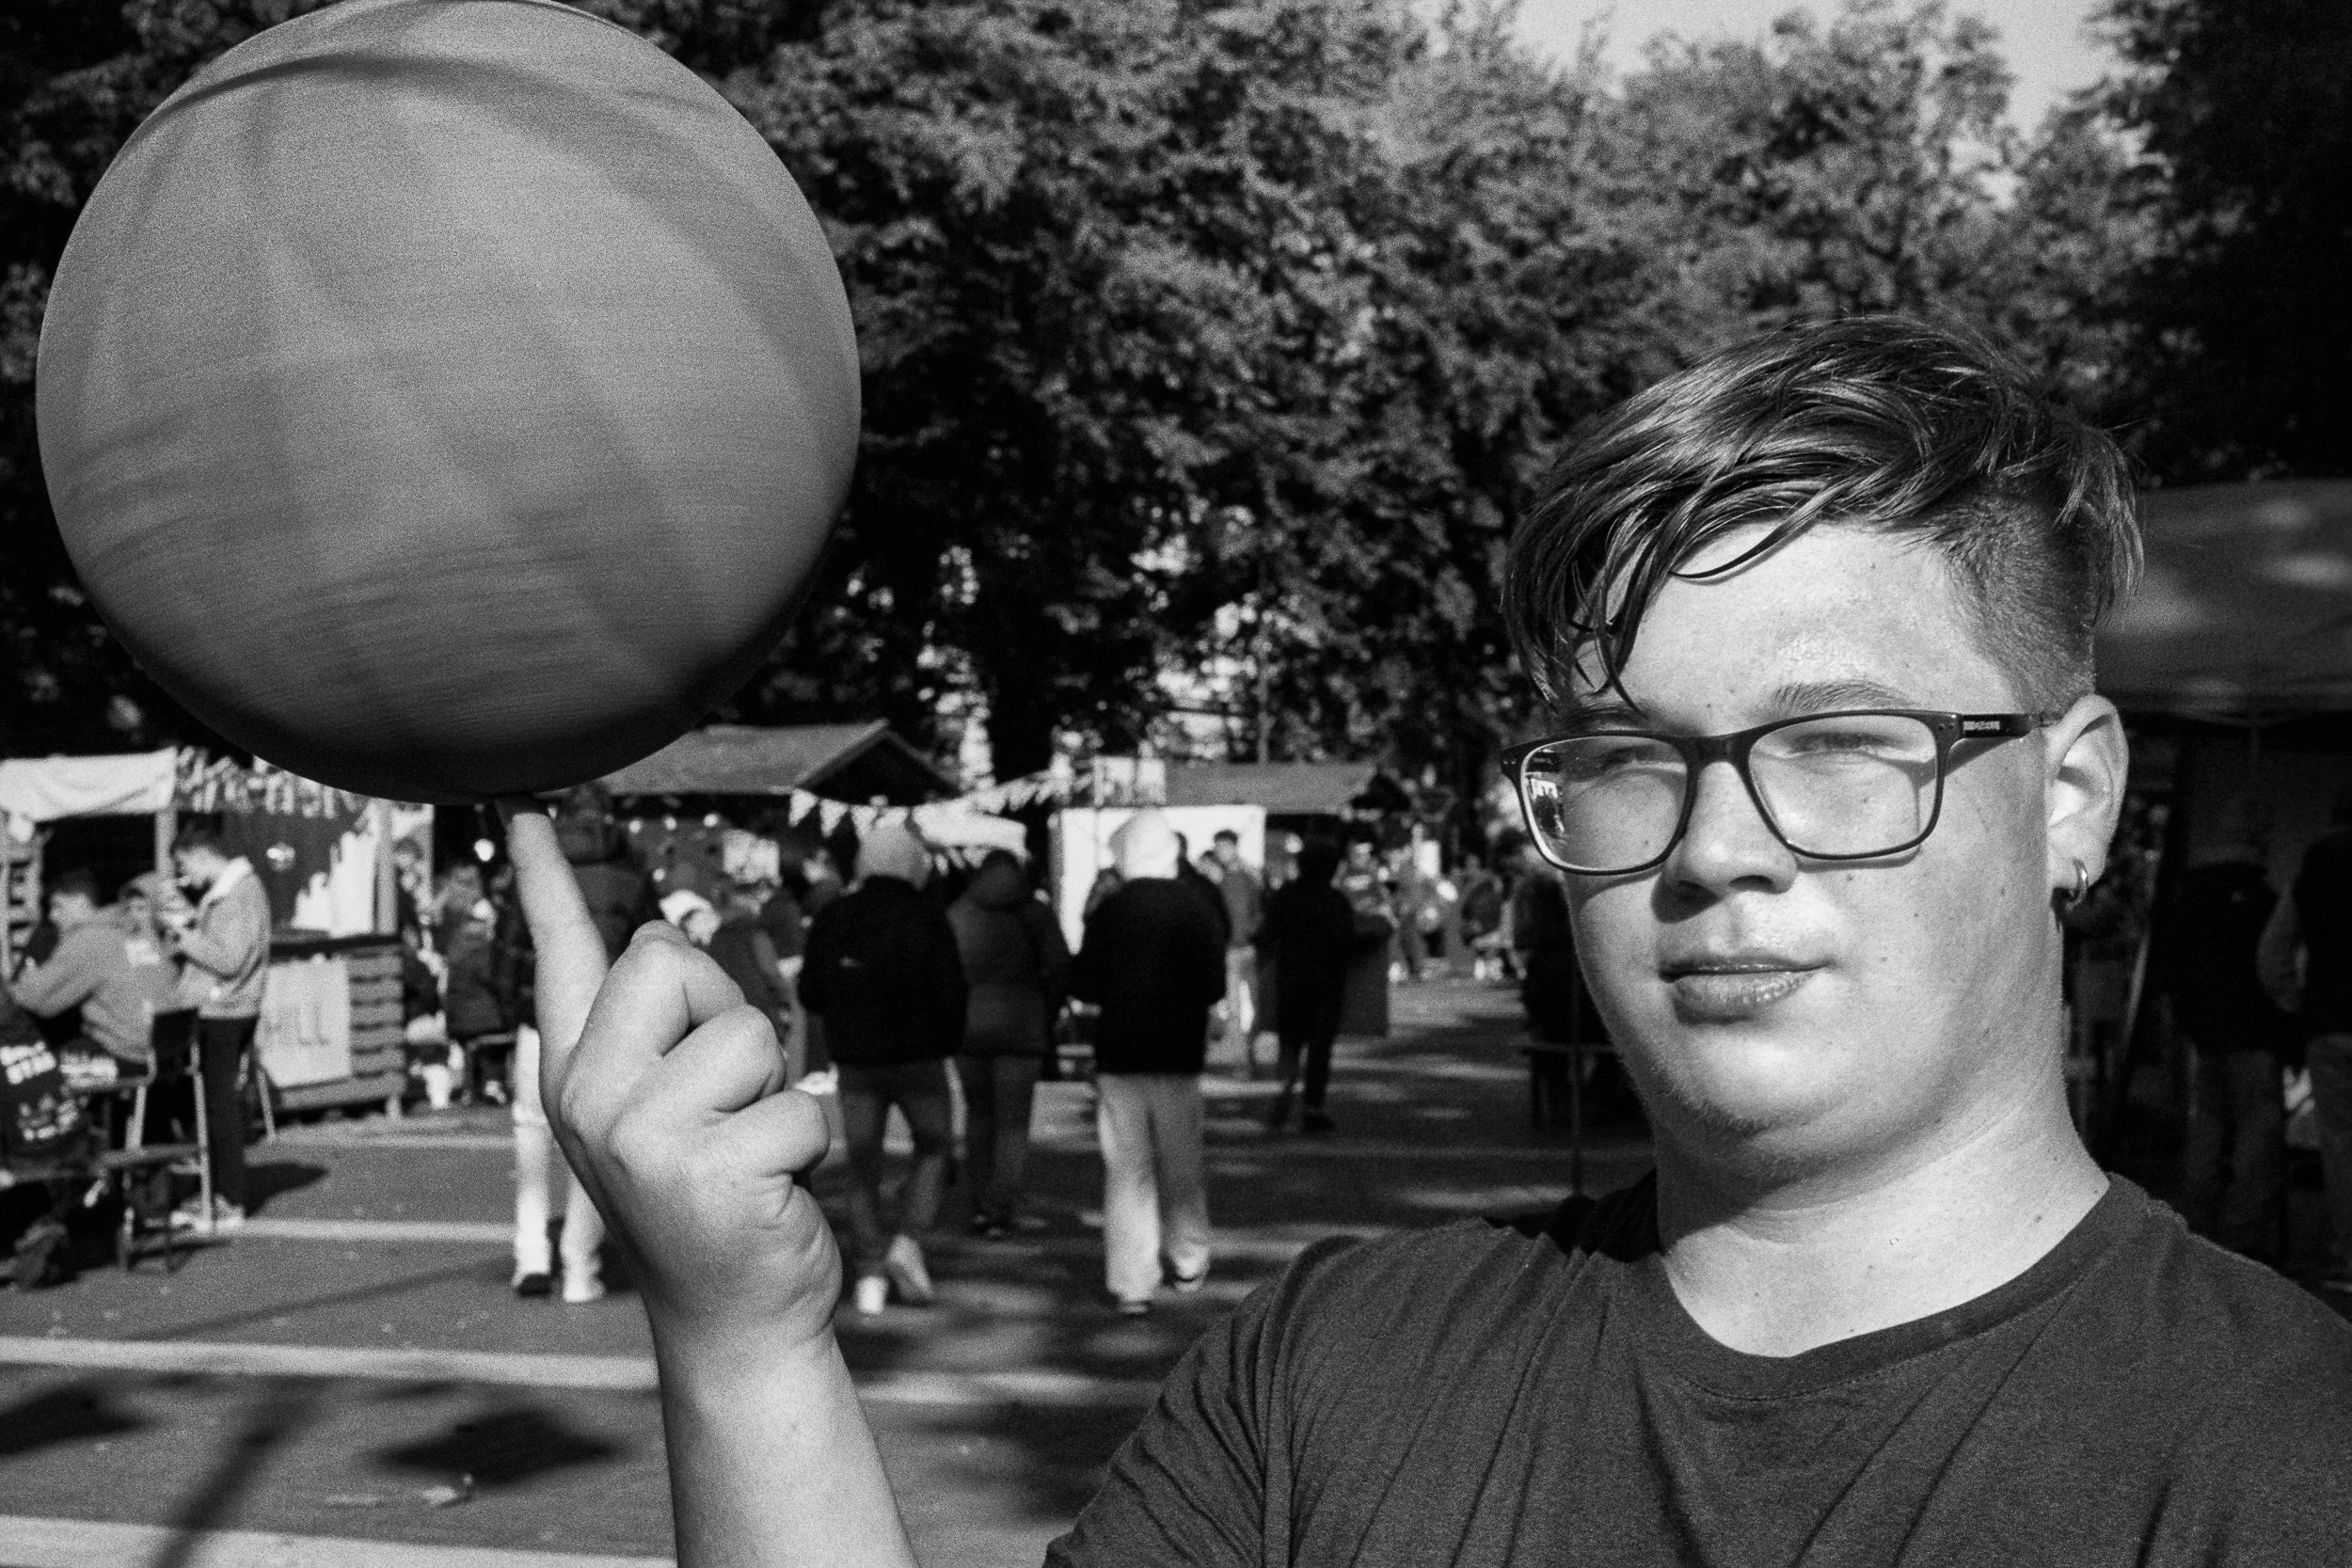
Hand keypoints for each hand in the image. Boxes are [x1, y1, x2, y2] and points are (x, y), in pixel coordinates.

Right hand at [501, 806, 840, 1354]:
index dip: (546, 877)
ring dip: (776, 1093)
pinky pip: (799, 1107)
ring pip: (747, 1034)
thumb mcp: (678, 1106)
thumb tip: (661, 942)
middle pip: (672, 962)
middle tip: (723, 1104)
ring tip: (749, 1154)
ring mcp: (636, 1138)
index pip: (565, 954)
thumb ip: (667, 1031)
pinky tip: (771, 1196)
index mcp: (579, 1072)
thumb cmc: (722, 1193)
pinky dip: (809, 1148)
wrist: (735, 1318)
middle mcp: (588, 1098)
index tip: (524, 804)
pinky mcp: (701, 1173)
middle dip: (724, 1014)